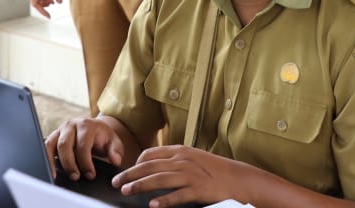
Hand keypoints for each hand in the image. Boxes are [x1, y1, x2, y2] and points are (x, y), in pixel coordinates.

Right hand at [45, 117, 124, 181]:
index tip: (90, 175)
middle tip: (75, 177)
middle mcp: (71, 125)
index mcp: (87, 125)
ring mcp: (61, 130)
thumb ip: (116, 151)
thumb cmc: (104, 137)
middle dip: (69, 163)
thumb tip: (115, 160)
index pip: (83, 144)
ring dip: (52, 161)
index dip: (86, 162)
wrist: (96, 128)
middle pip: (64, 144)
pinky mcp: (54, 136)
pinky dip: (46, 158)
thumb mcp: (114, 142)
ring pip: (51, 144)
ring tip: (55, 176)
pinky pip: (46, 146)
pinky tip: (49, 170)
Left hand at [113, 146, 244, 207]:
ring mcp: (190, 175)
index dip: (135, 163)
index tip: (126, 171)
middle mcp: (182, 160)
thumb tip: (154, 165)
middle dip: (130, 174)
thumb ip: (174, 159)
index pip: (150, 154)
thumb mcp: (192, 157)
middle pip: (149, 166)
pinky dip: (164, 200)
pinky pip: (178, 195)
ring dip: (140, 185)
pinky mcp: (198, 189)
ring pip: (159, 179)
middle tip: (116, 183)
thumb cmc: (214, 169)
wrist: (238, 178)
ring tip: (126, 191)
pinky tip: (153, 205)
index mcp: (179, 151)